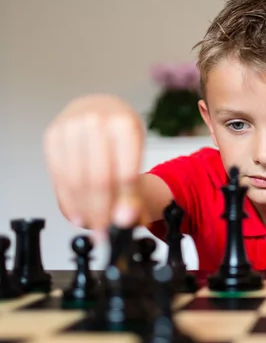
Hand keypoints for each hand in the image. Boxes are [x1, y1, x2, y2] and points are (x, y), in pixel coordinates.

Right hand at [43, 94, 145, 236]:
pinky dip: (67, 200)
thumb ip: (134, 189)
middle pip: (98, 180)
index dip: (122, 205)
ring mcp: (70, 128)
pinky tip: (77, 213)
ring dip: (83, 210)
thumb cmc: (121, 134)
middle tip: (104, 233)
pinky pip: (58, 177)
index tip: (121, 226)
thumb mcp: (137, 156)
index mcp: (125, 125)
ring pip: (76, 181)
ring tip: (92, 225)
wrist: (99, 108)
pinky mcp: (52, 137)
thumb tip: (127, 220)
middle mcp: (96, 122)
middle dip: (101, 212)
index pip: (124, 173)